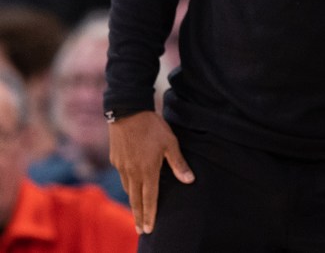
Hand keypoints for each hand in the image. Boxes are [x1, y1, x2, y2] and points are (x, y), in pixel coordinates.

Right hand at [108, 111, 193, 233]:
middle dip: (139, 216)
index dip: (150, 214)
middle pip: (136, 200)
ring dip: (133, 202)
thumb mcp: (170, 143)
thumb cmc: (153, 127)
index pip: (149, 198)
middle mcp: (132, 172)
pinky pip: (123, 178)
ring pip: (128, 189)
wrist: (127, 112)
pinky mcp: (116, 160)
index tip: (149, 228)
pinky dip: (128, 186)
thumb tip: (189, 180)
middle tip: (141, 230)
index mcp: (147, 170)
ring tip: (138, 211)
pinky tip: (131, 187)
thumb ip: (178, 163)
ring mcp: (122, 167)